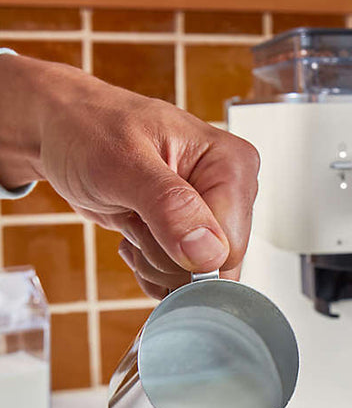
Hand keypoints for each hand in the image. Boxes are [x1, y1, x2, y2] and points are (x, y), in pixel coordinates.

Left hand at [0, 54, 259, 297]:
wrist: (61, 129)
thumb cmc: (88, 129)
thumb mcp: (122, 162)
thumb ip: (170, 206)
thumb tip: (210, 252)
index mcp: (233, 164)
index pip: (230, 245)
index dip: (185, 251)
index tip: (146, 222)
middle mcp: (232, 191)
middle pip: (216, 265)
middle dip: (167, 258)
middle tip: (135, 220)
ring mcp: (214, 214)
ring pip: (199, 277)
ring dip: (155, 263)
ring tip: (132, 221)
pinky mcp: (196, 232)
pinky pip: (185, 278)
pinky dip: (153, 268)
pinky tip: (135, 234)